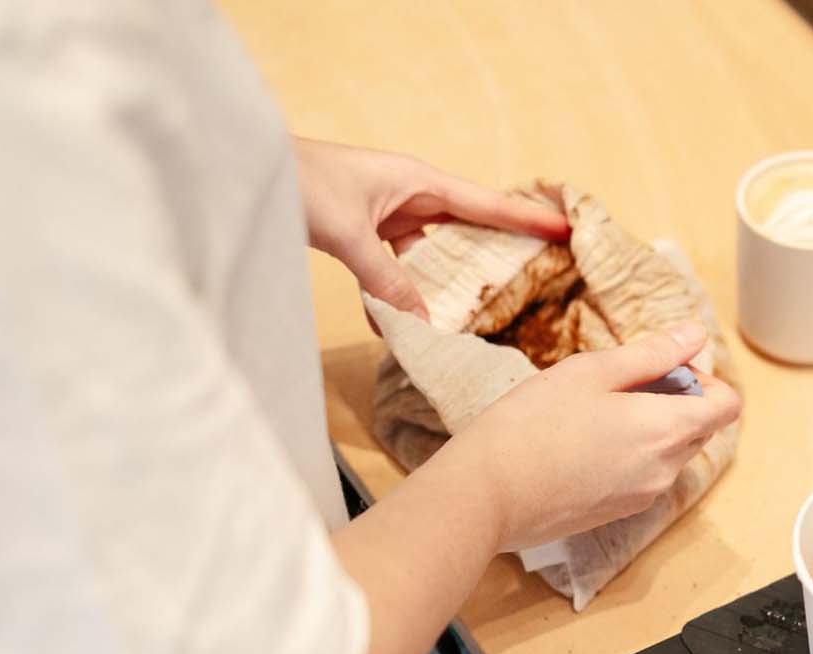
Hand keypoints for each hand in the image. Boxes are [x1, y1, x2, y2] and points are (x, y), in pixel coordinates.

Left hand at [293, 136, 569, 317]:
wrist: (245, 170)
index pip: (486, 204)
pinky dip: (398, 293)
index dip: (527, 220)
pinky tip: (395, 322)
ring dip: (443, 286)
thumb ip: (386, 280)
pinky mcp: (367, 231)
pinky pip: (397, 267)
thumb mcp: (348, 234)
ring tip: (465, 318)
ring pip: (433, 254)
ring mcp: (389, 214)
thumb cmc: (298, 182)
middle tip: (532, 280)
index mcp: (418, 180)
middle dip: (495, 256)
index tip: (566, 230)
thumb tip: (420, 324)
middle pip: (468, 229)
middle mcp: (411, 195)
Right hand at [436, 322, 741, 551]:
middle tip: (622, 382)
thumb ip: (652, 353)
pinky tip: (581, 443)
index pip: (727, 405)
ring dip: (651, 427)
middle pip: (700, 428)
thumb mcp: (593, 372)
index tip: (665, 367)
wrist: (486, 494)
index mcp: (667, 429)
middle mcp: (665, 469)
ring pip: (670, 453)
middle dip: (677, 400)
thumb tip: (695, 335)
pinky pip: (643, 476)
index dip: (706, 379)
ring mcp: (643, 496)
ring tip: (595, 412)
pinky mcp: (617, 513)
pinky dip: (629, 454)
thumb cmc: (533, 424)